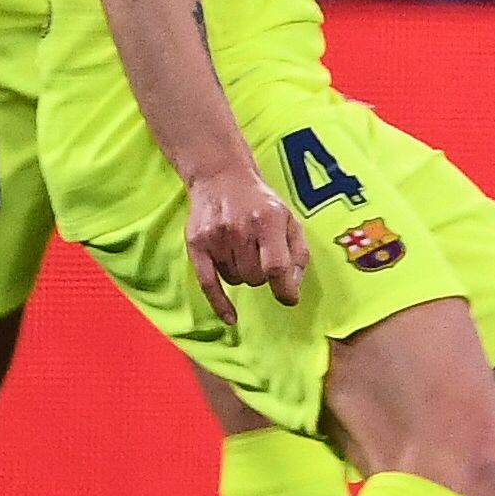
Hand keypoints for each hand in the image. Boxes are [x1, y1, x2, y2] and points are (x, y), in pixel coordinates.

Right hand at [185, 161, 304, 324]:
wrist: (221, 177)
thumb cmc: (261, 203)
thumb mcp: (289, 220)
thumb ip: (297, 254)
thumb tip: (292, 288)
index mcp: (268, 220)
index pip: (276, 267)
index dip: (285, 289)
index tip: (289, 299)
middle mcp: (240, 228)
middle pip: (255, 277)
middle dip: (263, 275)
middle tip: (260, 256)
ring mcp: (216, 236)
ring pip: (236, 280)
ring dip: (243, 274)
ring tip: (242, 250)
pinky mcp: (196, 244)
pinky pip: (208, 284)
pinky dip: (220, 304)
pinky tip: (231, 318)